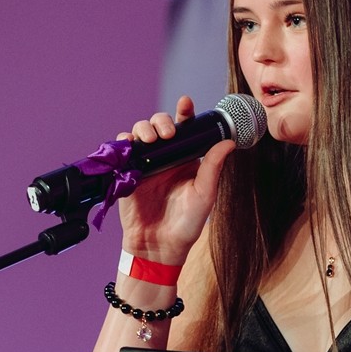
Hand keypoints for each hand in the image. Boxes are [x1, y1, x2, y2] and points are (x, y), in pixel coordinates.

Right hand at [116, 95, 234, 261]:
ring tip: (150, 140)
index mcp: (186, 159)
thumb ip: (213, 168)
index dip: (185, 113)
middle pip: (159, 125)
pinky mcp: (127, 173)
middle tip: (167, 134)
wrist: (159, 247)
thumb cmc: (186, 225)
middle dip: (161, 121)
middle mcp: (165, 158)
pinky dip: (123, 142)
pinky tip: (129, 144)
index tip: (186, 104)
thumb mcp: (204, 195)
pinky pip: (122, 150)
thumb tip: (228, 143)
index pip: (186, 129)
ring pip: (140, 133)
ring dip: (143, 129)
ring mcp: (145, 163)